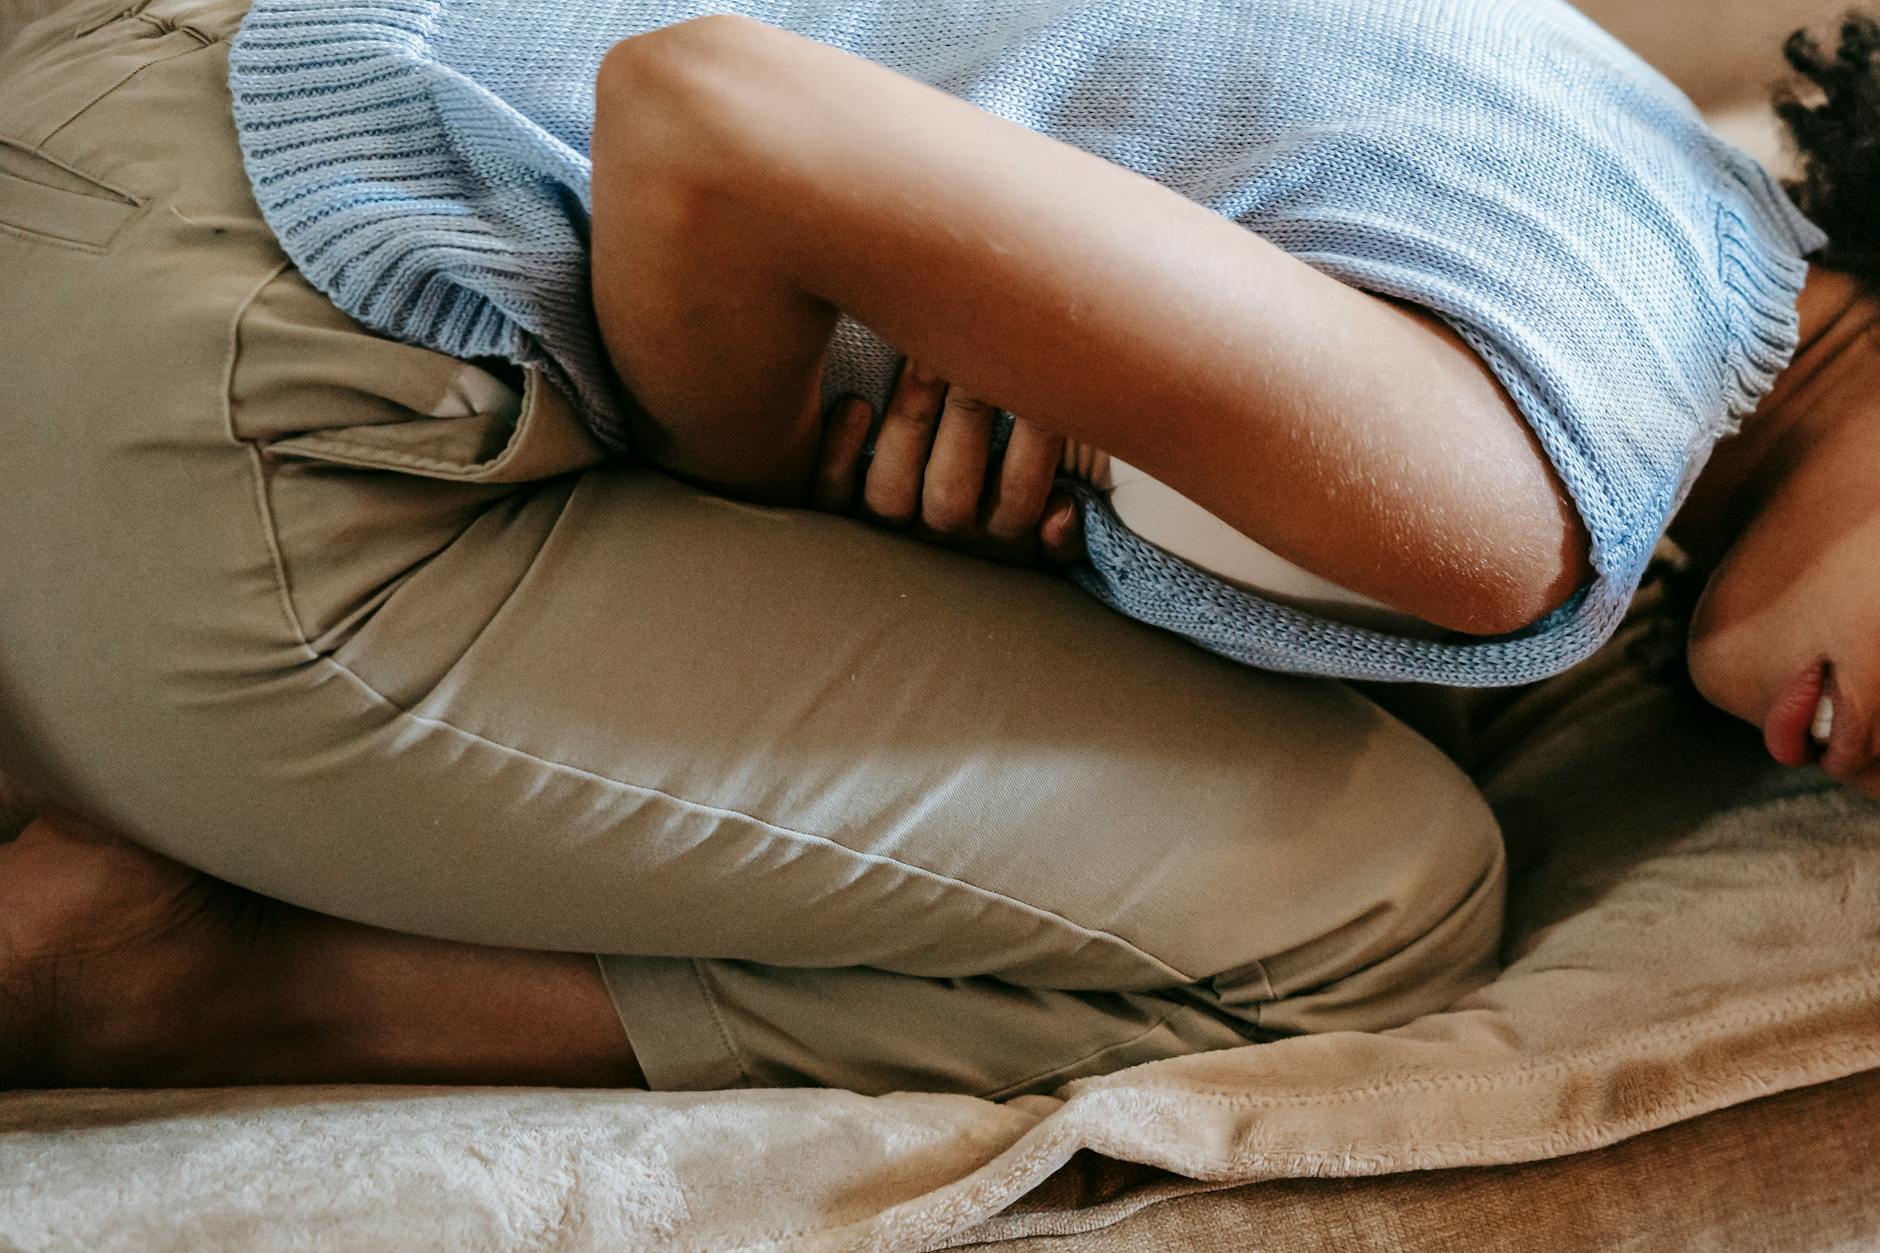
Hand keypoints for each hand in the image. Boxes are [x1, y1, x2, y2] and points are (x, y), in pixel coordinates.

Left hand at [812, 358, 1085, 567]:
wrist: (936, 391)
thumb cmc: (1019, 415)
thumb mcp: (1067, 449)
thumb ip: (1077, 480)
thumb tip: (1061, 512)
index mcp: (1001, 532)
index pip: (1014, 514)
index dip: (1027, 459)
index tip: (1036, 392)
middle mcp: (943, 537)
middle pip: (950, 506)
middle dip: (965, 421)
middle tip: (971, 352)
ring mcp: (889, 525)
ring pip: (889, 500)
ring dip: (908, 425)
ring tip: (922, 358)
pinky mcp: (838, 502)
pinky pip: (833, 494)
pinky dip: (841, 453)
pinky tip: (857, 405)